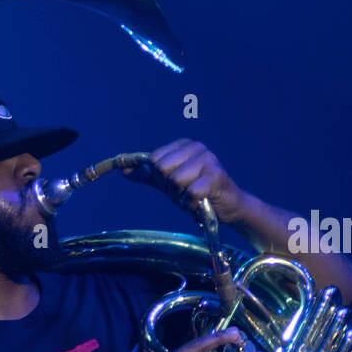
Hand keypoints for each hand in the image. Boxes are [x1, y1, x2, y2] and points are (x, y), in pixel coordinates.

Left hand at [128, 139, 250, 223]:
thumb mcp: (169, 183)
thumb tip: (123, 170)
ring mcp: (208, 159)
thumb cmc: (198, 193)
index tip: (176, 185)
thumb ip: (148, 175)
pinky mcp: (217, 176)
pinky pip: (191, 192)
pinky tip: (201, 203)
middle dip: (170, 188)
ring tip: (194, 197)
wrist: (228, 207)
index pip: (154, 160)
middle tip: (185, 193)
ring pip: (175, 181)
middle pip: (162, 169)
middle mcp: (197, 147)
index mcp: (184, 145)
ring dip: (182, 197)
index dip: (161, 179)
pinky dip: (192, 204)